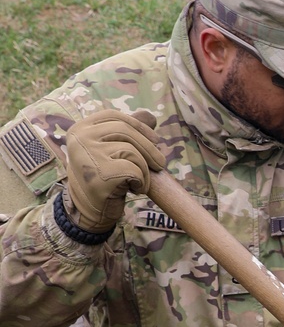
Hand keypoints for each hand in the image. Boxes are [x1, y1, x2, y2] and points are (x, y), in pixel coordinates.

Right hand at [65, 109, 164, 231]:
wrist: (90, 211)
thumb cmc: (103, 177)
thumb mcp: (111, 150)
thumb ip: (126, 132)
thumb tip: (150, 116)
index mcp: (80, 129)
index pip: (114, 116)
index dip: (139, 126)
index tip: (155, 139)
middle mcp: (79, 139)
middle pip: (125, 131)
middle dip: (150, 147)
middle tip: (160, 163)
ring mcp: (87, 156)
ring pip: (131, 151)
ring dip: (144, 169)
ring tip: (139, 180)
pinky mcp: (99, 175)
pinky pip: (134, 170)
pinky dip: (141, 181)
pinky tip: (134, 189)